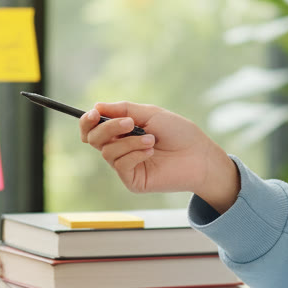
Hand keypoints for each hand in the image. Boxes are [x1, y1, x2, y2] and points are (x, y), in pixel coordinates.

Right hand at [80, 101, 239, 209]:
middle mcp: (120, 148)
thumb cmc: (179, 132)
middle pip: (94, 139)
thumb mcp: (150, 113)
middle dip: (109, 128)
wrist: (199, 154)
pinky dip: (135, 154)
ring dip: (130, 142)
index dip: (87, 121)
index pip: (92, 128)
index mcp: (121, 132)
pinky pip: (120, 165)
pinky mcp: (132, 180)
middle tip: (130, 123)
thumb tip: (96, 106)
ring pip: (107, 151)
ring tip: (152, 139)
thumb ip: (123, 109)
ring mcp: (125, 166)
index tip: (94, 114)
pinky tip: (151, 151)